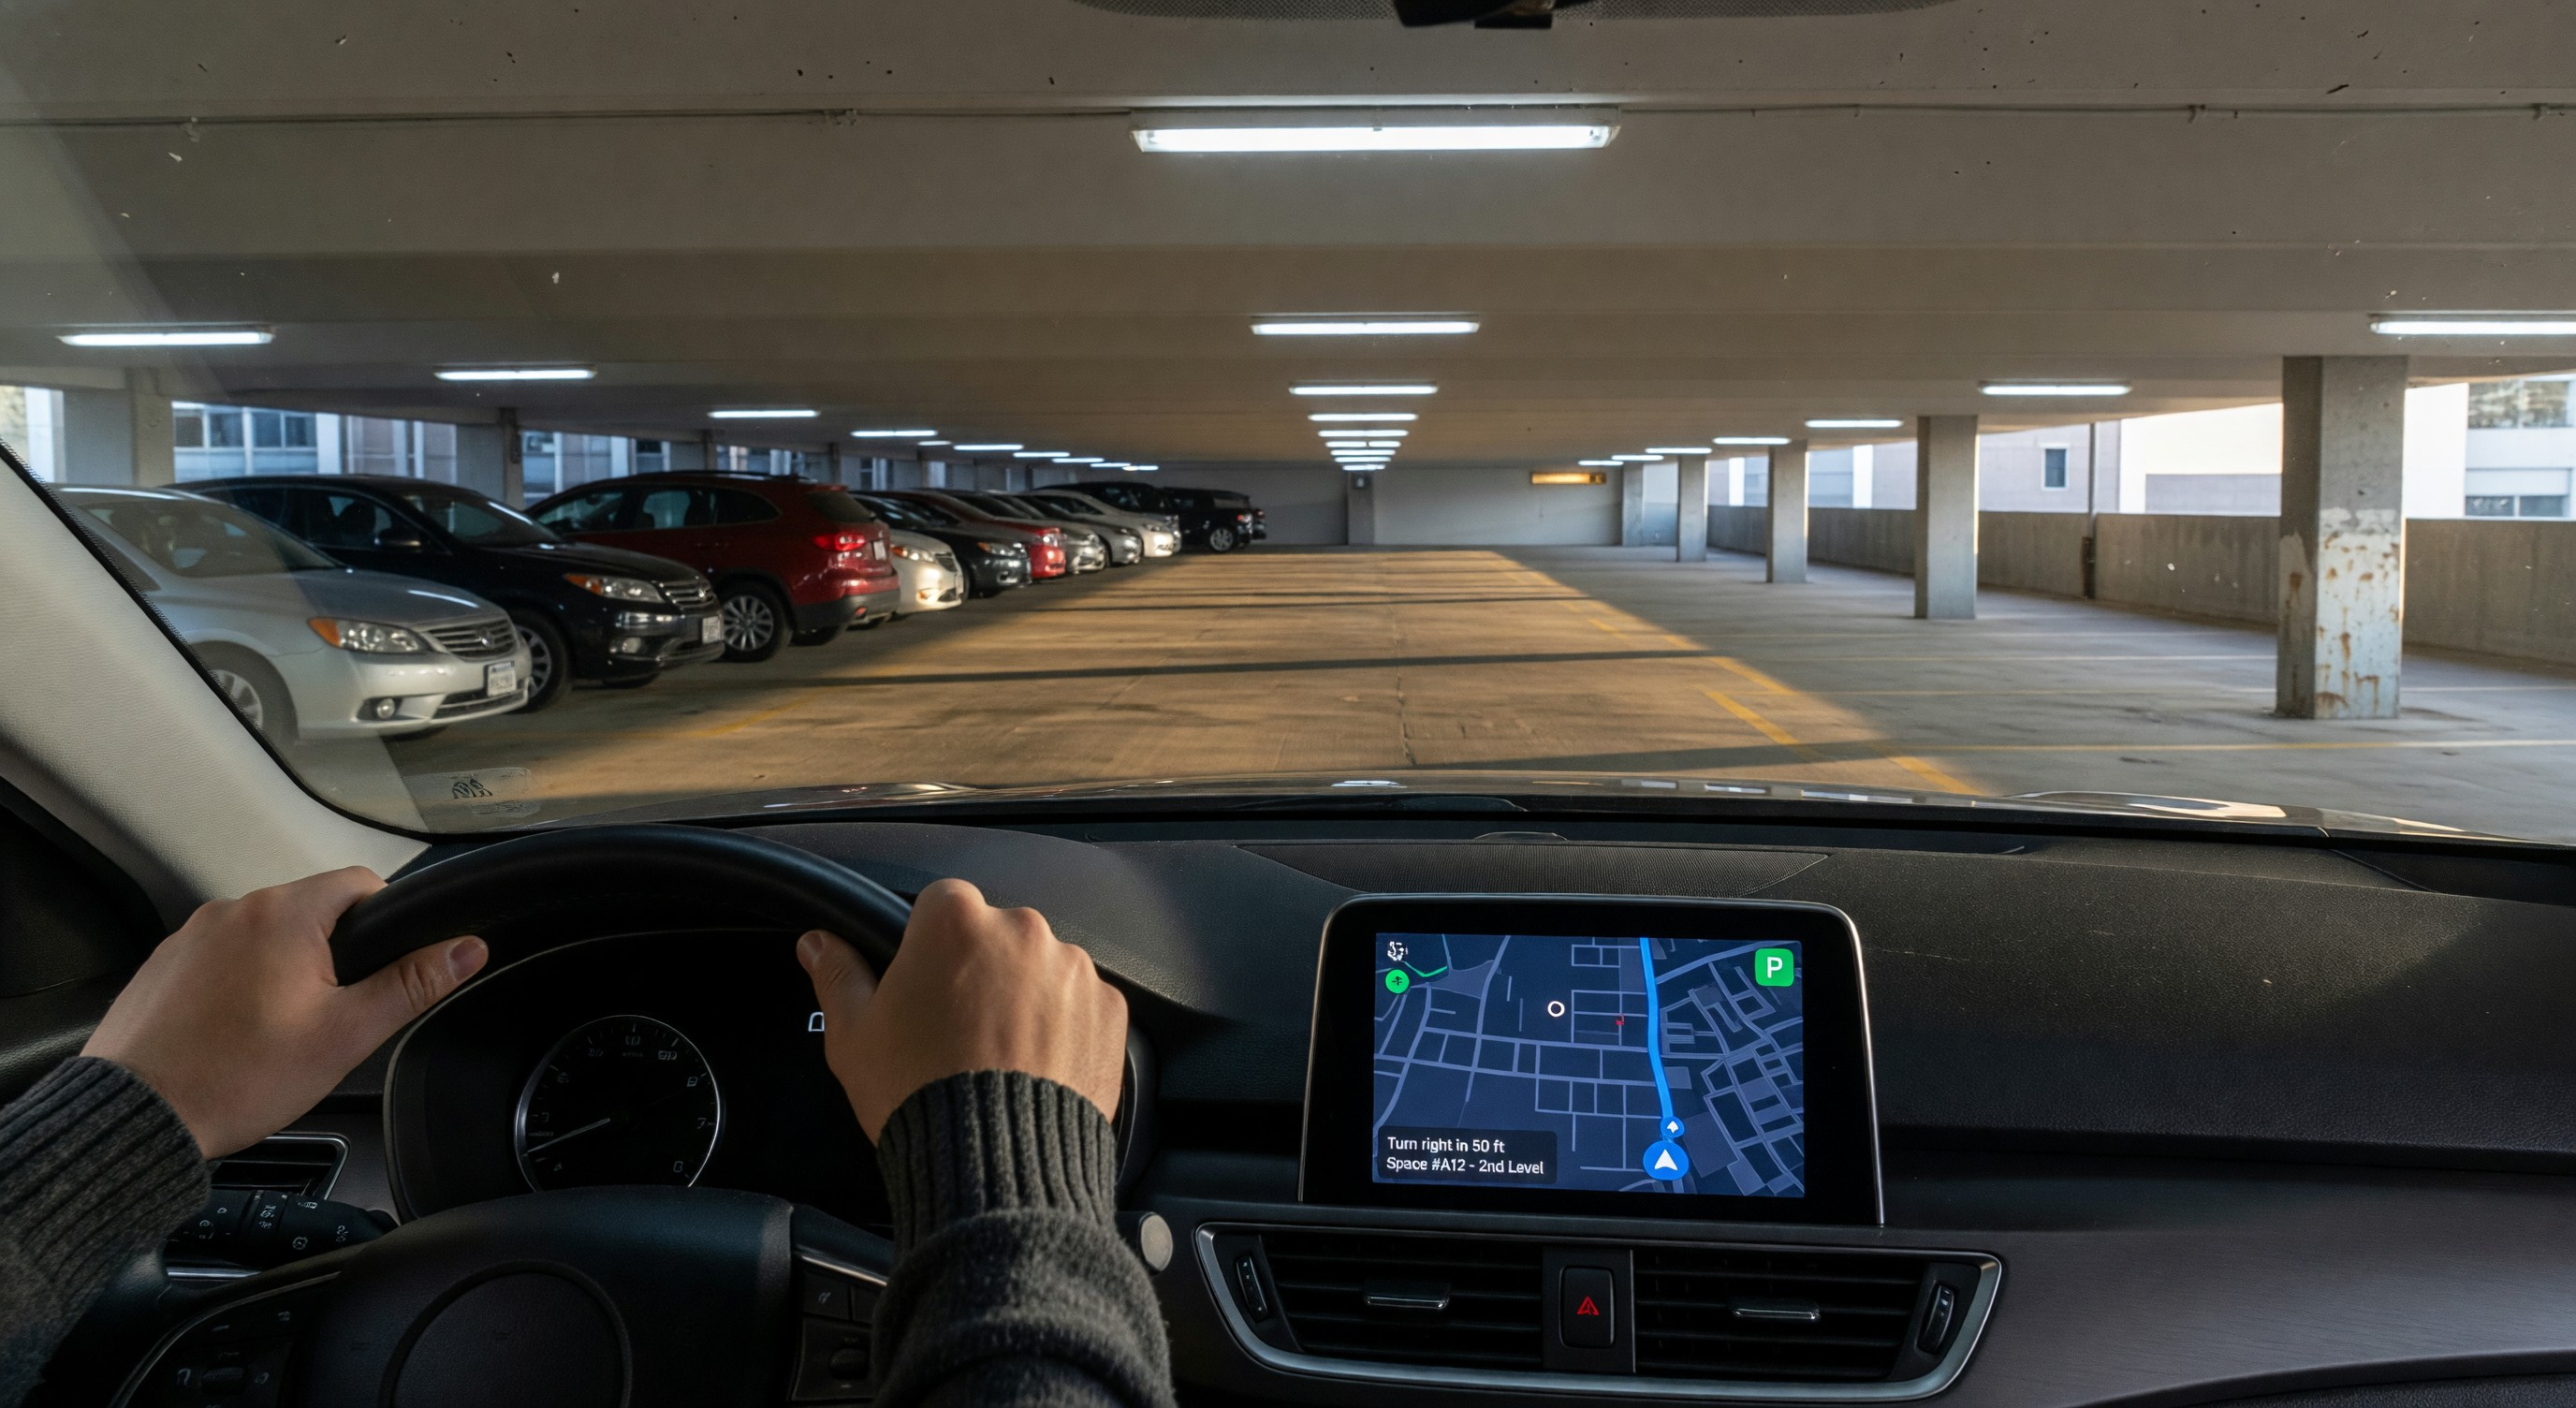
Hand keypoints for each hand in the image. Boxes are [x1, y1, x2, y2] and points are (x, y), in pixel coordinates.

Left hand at [82, 867, 487, 1158]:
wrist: (139, 1117)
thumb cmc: (238, 1077)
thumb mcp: (346, 1034)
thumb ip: (411, 984)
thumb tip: (466, 948)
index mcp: (283, 914)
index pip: (361, 882)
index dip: (386, 920)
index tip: (382, 966)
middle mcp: (232, 910)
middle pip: (311, 910)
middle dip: (331, 953)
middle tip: (330, 1014)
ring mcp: (190, 936)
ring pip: (264, 936)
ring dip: (282, 968)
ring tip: (278, 1032)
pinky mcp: (164, 965)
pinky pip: (220, 959)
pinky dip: (237, 985)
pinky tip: (235, 1033)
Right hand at [798, 877, 1125, 1139]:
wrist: (992, 1164)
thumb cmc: (917, 1094)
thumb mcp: (854, 1036)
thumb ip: (838, 976)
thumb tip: (818, 944)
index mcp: (954, 921)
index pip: (941, 905)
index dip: (929, 946)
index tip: (926, 983)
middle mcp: (1022, 930)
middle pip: (997, 933)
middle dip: (982, 969)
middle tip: (960, 1028)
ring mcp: (1072, 968)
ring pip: (1043, 968)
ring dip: (1027, 996)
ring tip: (1001, 1054)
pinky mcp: (1109, 1008)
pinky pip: (1083, 1004)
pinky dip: (1066, 1027)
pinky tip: (1037, 1066)